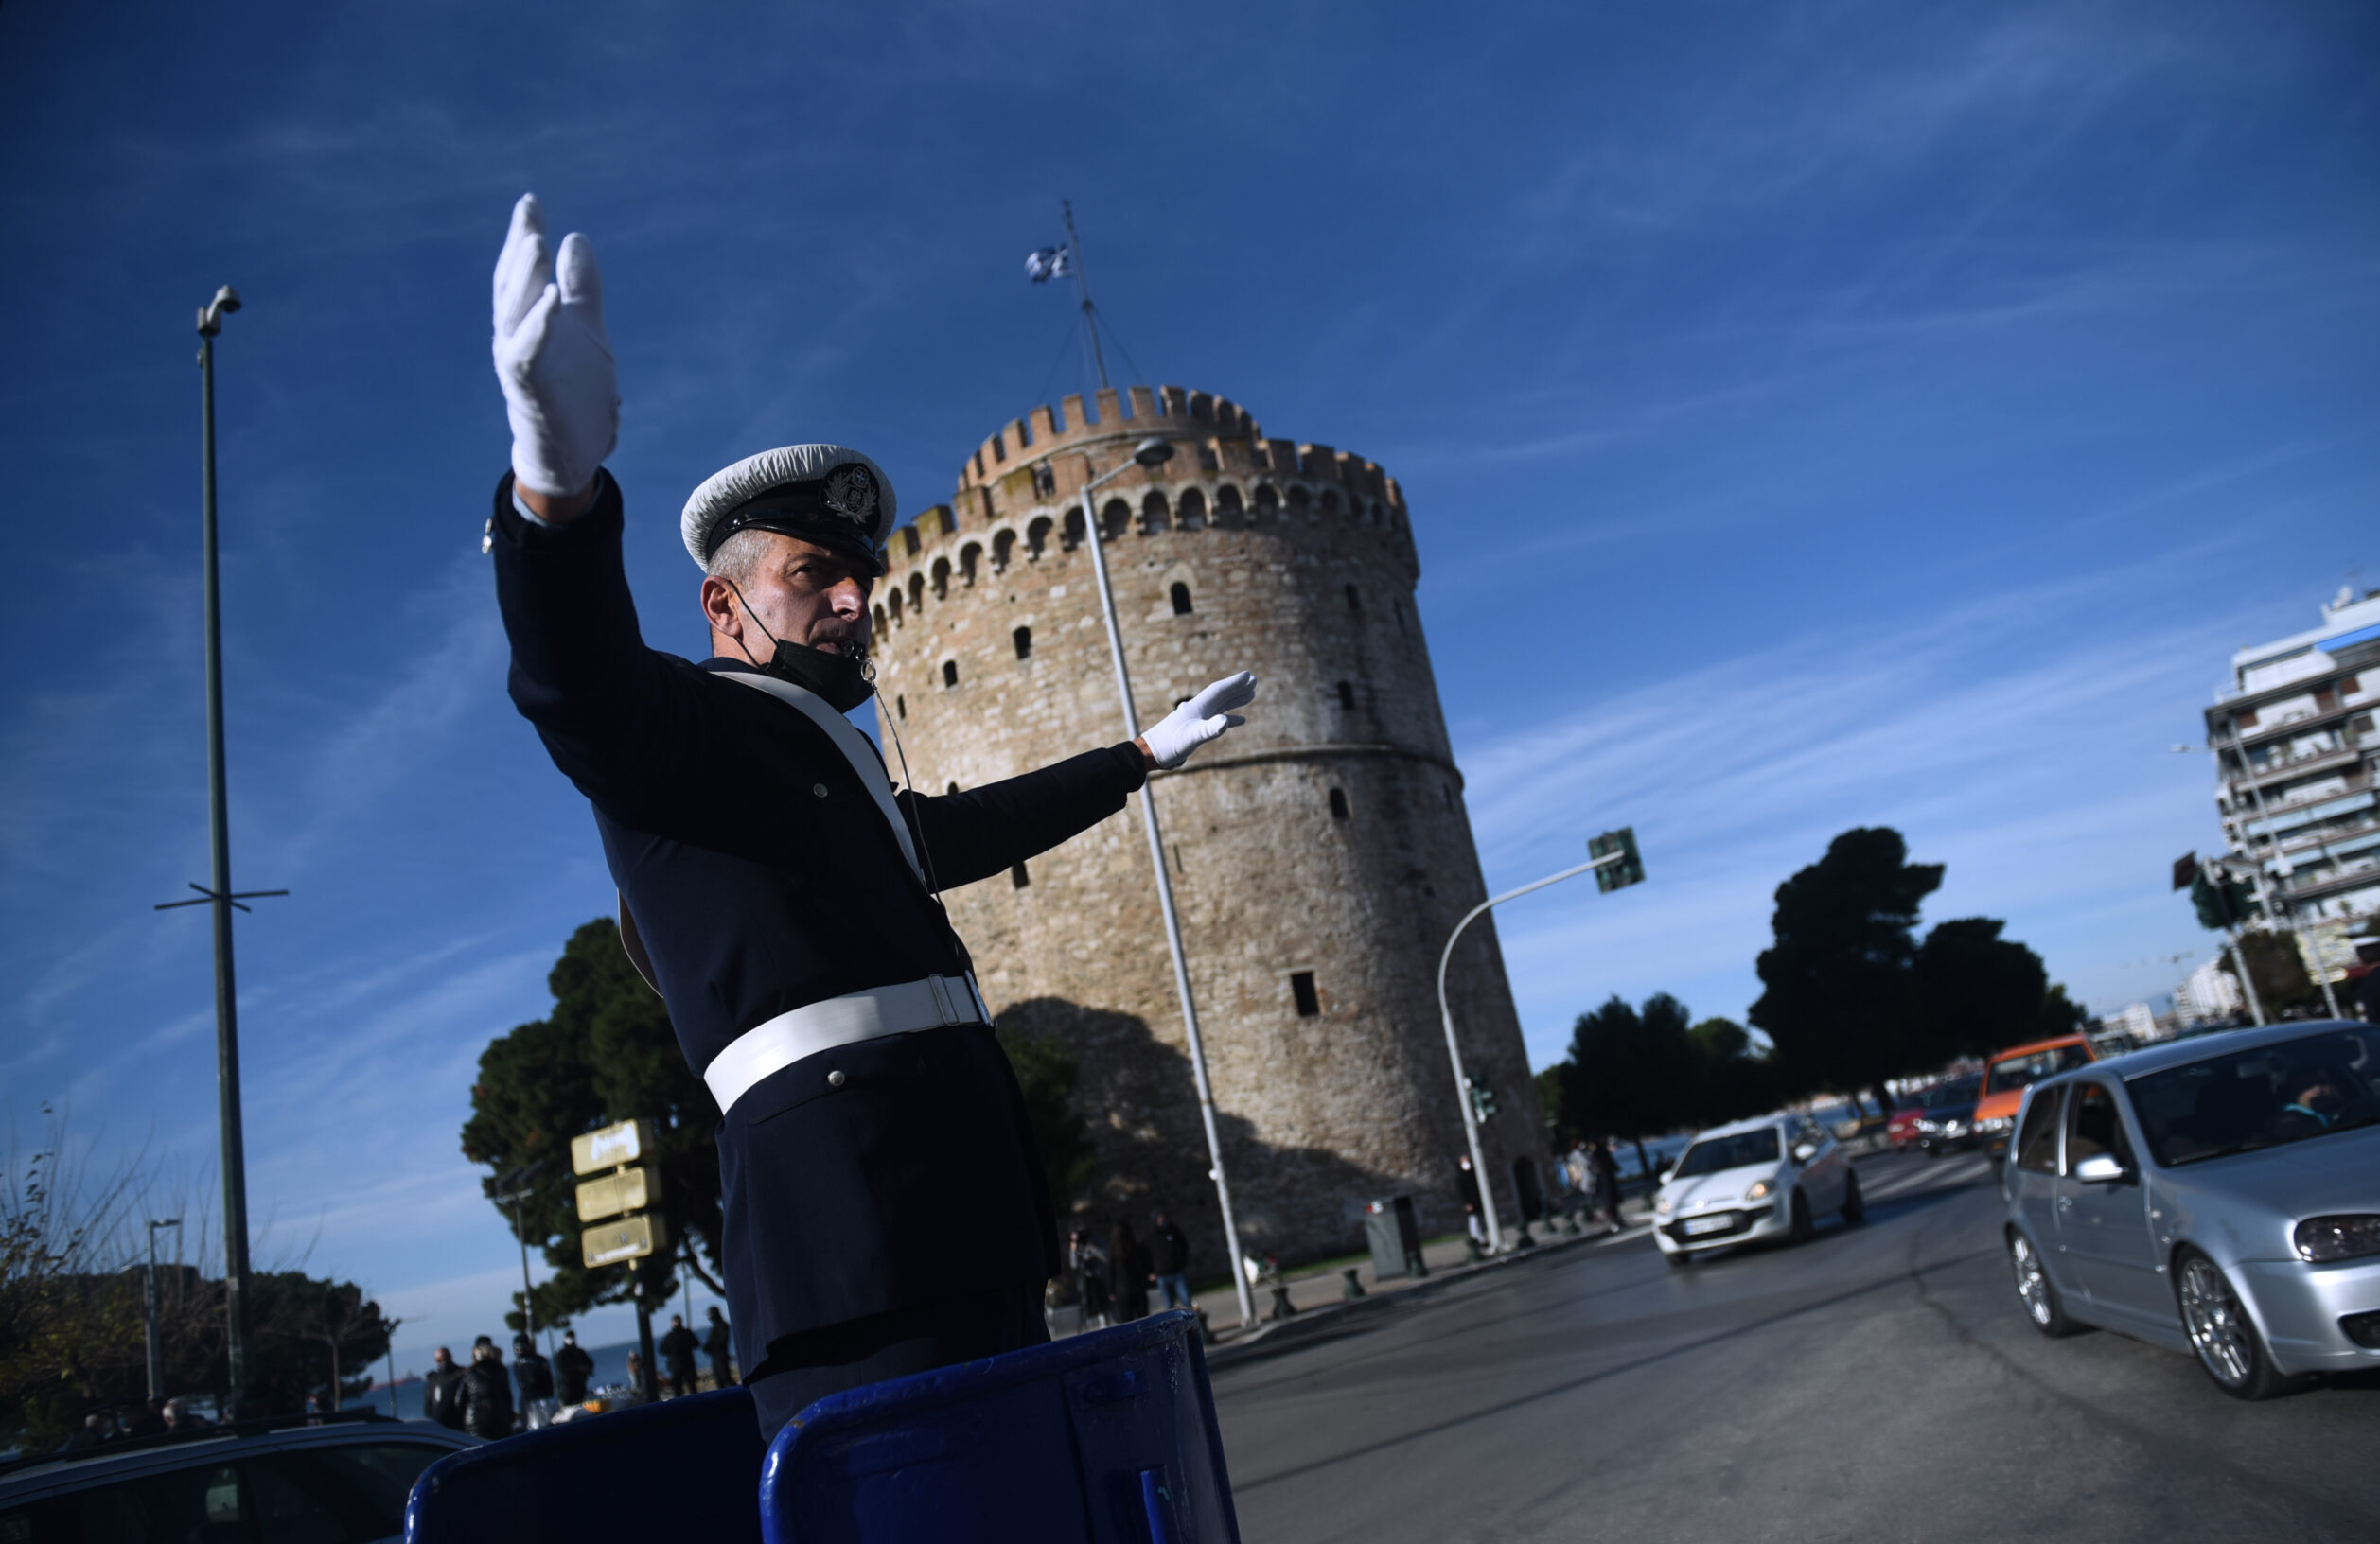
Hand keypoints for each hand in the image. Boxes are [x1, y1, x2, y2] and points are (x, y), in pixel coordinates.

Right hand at [492, 194, 618, 505]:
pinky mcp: (529, 388)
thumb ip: (583, 287)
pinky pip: (526, 352)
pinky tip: (553, 299)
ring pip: (513, 312)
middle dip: (520, 248)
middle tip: (530, 212)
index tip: (532, 202)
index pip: (524, 271)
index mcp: (529, 320)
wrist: (572, 452)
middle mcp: (515, 336)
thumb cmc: (574, 392)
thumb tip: (575, 238)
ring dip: (524, 278)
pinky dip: (538, 324)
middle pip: (513, 285)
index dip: (525, 236)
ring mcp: (518, 361)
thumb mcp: (587, 331)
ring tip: (536, 242)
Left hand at [1141, 671, 1256, 768]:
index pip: (1219, 690)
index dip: (1234, 682)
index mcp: (1197, 707)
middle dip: (1238, 688)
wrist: (1151, 753)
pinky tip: (1241, 720)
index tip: (1249, 675)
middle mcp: (1198, 709)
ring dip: (1236, 700)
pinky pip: (1217, 720)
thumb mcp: (1192, 737)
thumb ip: (1209, 729)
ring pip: (1221, 706)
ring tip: (1252, 695)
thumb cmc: (1170, 744)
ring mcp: (1197, 719)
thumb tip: (1226, 721)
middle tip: (1255, 681)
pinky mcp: (1196, 729)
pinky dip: (1230, 719)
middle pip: (1222, 695)